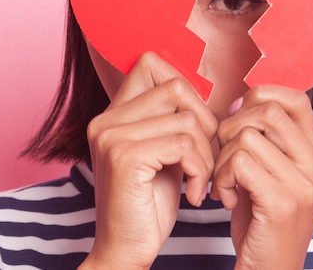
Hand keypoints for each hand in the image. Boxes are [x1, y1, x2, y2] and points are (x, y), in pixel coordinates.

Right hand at [79, 52, 217, 269]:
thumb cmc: (149, 206)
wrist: (125, 250)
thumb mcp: (164, 154)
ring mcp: (111, 136)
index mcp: (112, 114)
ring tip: (202, 181)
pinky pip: (184, 145)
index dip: (187, 88)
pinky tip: (196, 194)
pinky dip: (201, 170)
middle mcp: (105, 119)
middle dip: (205, 122)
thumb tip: (205, 87)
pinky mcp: (124, 157)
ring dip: (207, 154)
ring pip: (187, 119)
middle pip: (177, 87)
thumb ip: (172, 120)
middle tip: (207, 159)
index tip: (198, 127)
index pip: (151, 62)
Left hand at [211, 86, 312, 269]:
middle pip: (268, 112)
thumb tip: (241, 100)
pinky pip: (239, 162)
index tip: (236, 120)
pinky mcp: (283, 203)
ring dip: (222, 159)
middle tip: (223, 156)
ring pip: (247, 136)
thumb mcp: (272, 176)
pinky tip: (226, 197)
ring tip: (224, 184)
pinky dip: (221, 177)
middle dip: (232, 127)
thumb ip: (268, 142)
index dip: (260, 98)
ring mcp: (305, 186)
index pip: (296, 99)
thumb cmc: (263, 225)